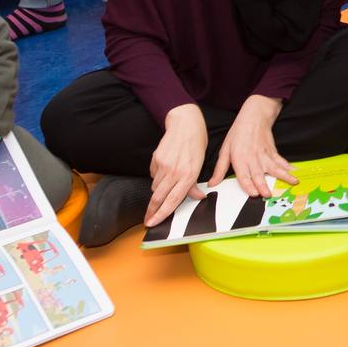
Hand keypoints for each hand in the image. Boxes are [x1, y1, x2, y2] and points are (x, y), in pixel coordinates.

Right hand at [145, 104, 208, 226]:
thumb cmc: (196, 144)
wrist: (185, 123)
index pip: (172, 200)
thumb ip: (195, 184)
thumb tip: (197, 197)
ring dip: (157, 192)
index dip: (161, 214)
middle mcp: (175, 172)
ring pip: (155, 187)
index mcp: (189, 175)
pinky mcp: (156, 159)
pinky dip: (157, 178)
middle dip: (151, 211)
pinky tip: (164, 171)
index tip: (152, 222)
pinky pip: (153, 175)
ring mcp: (164, 165)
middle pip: (158, 197)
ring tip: (164, 188)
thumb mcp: (200, 164)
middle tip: (147, 220)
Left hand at [207, 95, 295, 198]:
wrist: (254, 117)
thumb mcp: (225, 150)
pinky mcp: (273, 152)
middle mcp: (253, 158)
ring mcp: (265, 155)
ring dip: (283, 176)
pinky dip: (289, 167)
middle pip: (259, 174)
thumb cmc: (238, 133)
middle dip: (264, 185)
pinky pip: (281, 161)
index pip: (243, 174)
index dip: (248, 184)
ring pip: (274, 168)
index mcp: (240, 158)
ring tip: (292, 182)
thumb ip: (219, 169)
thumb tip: (212, 183)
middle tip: (268, 194)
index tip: (254, 193)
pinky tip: (295, 173)